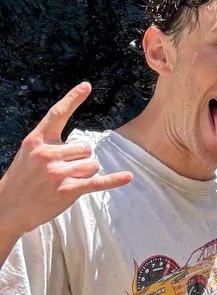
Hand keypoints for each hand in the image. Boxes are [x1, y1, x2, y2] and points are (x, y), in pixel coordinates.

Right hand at [0, 84, 131, 238]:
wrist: (6, 208)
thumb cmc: (22, 180)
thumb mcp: (28, 155)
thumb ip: (49, 144)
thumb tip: (79, 144)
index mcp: (36, 141)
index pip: (56, 114)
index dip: (72, 99)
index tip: (87, 86)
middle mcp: (46, 153)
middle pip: (86, 147)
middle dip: (82, 159)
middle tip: (64, 171)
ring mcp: (56, 172)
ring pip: (92, 164)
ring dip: (86, 173)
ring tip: (67, 181)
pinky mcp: (67, 190)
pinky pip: (97, 182)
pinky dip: (114, 180)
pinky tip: (127, 177)